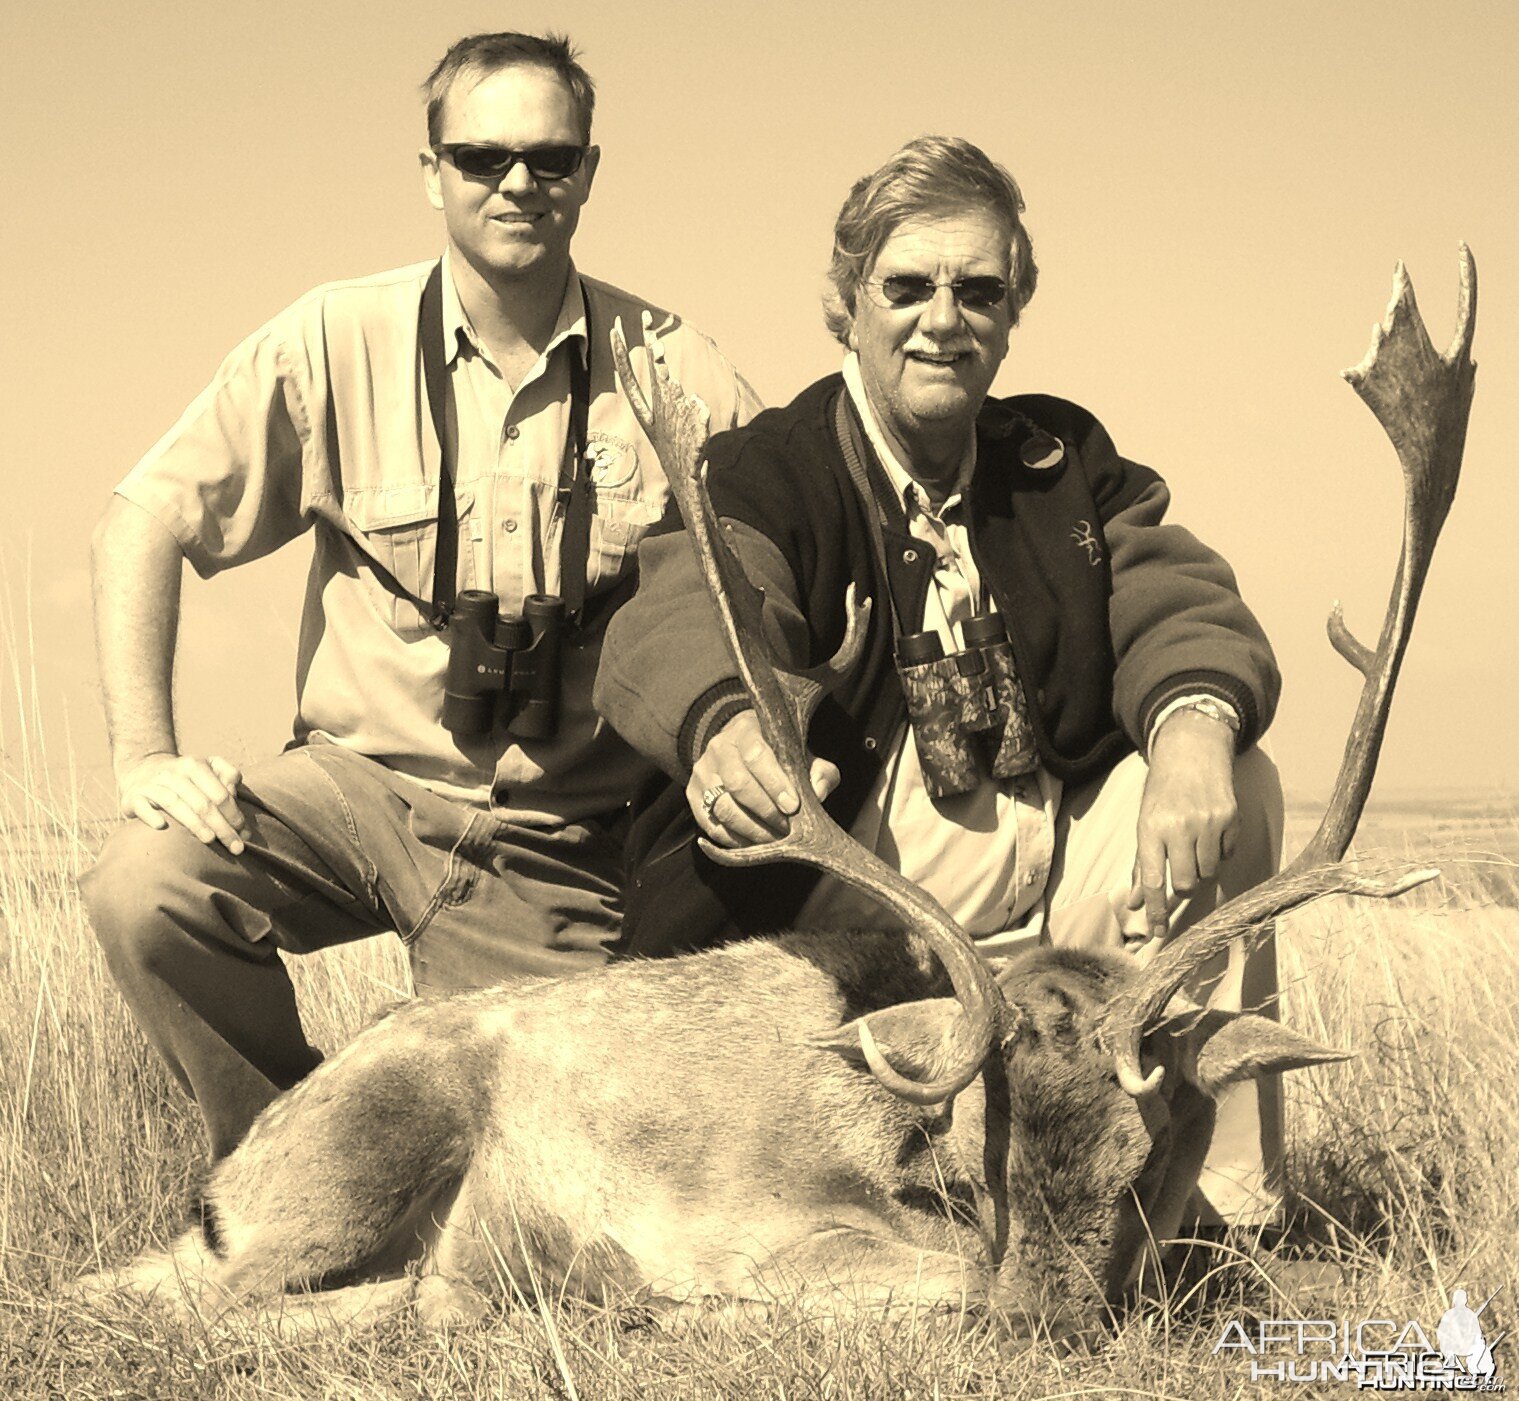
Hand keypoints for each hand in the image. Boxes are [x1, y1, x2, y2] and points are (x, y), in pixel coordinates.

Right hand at [117, 752, 248, 854]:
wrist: (142, 769)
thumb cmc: (185, 777)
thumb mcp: (207, 767)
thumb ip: (226, 774)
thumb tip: (234, 790)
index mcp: (194, 766)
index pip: (219, 794)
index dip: (234, 814)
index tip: (245, 834)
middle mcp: (172, 773)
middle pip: (202, 803)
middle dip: (222, 827)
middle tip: (236, 847)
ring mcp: (151, 784)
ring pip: (175, 804)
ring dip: (193, 823)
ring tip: (210, 840)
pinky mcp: (133, 797)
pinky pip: (142, 806)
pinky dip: (151, 815)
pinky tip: (161, 826)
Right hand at [688, 711, 839, 848]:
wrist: (740, 747)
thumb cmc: (778, 754)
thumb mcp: (802, 755)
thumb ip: (819, 771)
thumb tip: (818, 793)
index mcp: (746, 730)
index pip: (757, 755)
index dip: (775, 784)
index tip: (793, 806)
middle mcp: (719, 747)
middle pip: (738, 784)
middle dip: (765, 812)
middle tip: (786, 828)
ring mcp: (702, 771)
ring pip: (723, 808)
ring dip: (752, 830)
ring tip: (774, 839)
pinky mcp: (693, 795)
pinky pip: (712, 825)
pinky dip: (735, 840)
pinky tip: (754, 842)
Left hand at [1128, 709, 1238, 939]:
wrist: (1191, 751)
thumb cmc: (1161, 793)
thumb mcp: (1144, 823)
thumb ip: (1142, 864)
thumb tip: (1134, 902)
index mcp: (1151, 828)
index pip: (1153, 879)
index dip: (1155, 909)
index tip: (1156, 931)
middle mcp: (1179, 827)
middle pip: (1187, 883)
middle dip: (1184, 887)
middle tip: (1181, 875)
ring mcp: (1208, 822)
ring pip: (1209, 871)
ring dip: (1201, 868)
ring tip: (1193, 845)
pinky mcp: (1231, 818)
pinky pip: (1226, 854)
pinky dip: (1218, 852)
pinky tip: (1209, 832)